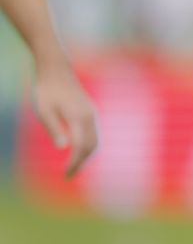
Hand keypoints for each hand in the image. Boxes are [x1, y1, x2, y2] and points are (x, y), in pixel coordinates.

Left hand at [31, 60, 98, 176]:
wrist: (55, 68)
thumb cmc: (46, 89)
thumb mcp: (44, 110)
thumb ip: (54, 128)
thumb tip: (63, 148)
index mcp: (79, 117)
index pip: (81, 147)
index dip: (74, 163)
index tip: (66, 175)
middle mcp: (89, 116)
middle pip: (92, 146)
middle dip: (82, 162)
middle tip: (69, 175)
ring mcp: (91, 113)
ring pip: (96, 140)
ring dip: (86, 155)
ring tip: (73, 165)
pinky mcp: (89, 111)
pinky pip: (94, 133)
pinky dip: (88, 145)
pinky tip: (78, 150)